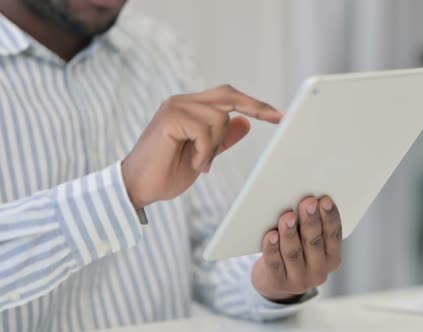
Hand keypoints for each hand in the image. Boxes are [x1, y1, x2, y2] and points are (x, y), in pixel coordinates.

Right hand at [122, 85, 282, 208]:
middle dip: (256, 106)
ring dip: (215, 146)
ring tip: (201, 164)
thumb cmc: (166, 173)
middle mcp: (183, 103)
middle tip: (278, 118)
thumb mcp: (204, 156)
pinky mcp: (170, 118)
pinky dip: (205, 151)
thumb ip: (222, 139)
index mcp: (191, 109)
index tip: (279, 115)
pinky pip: (204, 130)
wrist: (137, 188)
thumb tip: (245, 123)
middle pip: (228, 94)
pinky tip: (195, 164)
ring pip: (219, 117)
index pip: (228, 97)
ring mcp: (175, 108)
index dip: (254, 105)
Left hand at [252, 196, 342, 301]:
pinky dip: (272, 248)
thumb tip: (302, 198)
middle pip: (314, 242)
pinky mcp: (278, 282)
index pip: (334, 236)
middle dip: (311, 220)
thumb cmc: (295, 251)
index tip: (325, 200)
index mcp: (332, 258)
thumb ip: (309, 225)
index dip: (330, 217)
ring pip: (294, 252)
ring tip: (288, 216)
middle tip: (308, 202)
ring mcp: (299, 279)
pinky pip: (274, 263)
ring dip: (290, 232)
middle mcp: (319, 271)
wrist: (273, 281)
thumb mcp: (307, 241)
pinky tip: (271, 235)